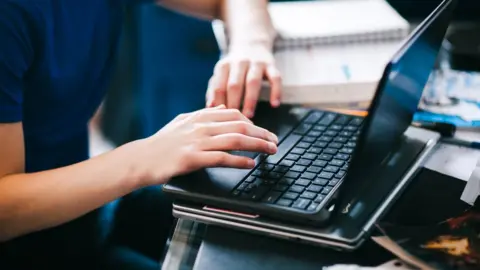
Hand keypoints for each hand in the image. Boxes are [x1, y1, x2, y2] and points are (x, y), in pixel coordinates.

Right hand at [135, 105, 277, 184]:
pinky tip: (251, 164)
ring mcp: (197, 142)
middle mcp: (201, 126)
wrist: (141, 158)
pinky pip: (222, 158)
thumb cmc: (161, 143)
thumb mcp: (181, 122)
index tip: (265, 131)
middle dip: (262, 133)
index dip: (254, 122)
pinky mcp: (193, 158)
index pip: (234, 115)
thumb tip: (220, 108)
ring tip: (271, 151)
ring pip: (235, 140)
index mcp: (200, 116)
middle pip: (240, 126)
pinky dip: (240, 161)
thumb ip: (202, 114)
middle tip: (275, 141)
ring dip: (258, 145)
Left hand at [206, 44, 281, 117]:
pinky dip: (276, 91)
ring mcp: (256, 62)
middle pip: (235, 85)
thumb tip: (210, 108)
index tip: (221, 119)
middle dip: (234, 103)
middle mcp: (239, 62)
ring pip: (253, 82)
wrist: (251, 44)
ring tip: (249, 116)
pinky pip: (275, 78)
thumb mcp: (221, 74)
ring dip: (250, 100)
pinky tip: (274, 104)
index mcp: (224, 66)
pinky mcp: (271, 65)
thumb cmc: (233, 68)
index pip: (219, 86)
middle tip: (234, 121)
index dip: (220, 103)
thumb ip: (214, 91)